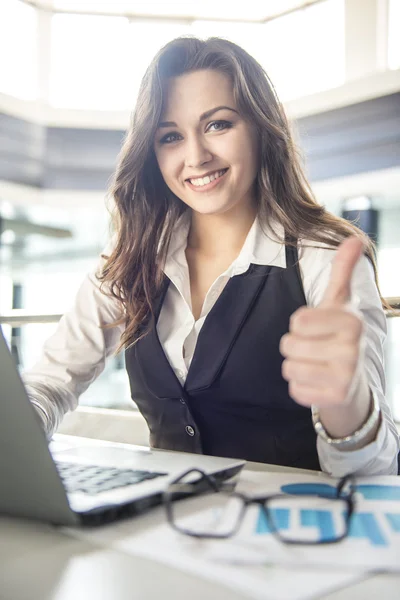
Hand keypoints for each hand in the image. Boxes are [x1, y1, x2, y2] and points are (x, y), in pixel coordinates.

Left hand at [280, 236, 364, 408]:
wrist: (354, 379)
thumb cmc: (339, 334)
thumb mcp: (339, 301)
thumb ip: (342, 271)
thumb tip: (353, 239)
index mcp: (352, 321)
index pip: (298, 320)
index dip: (300, 323)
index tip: (317, 327)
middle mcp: (353, 349)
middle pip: (289, 344)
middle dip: (294, 345)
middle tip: (315, 347)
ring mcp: (346, 376)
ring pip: (289, 367)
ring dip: (295, 365)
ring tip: (315, 363)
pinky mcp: (335, 398)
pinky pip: (295, 390)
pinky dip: (300, 385)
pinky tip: (317, 380)